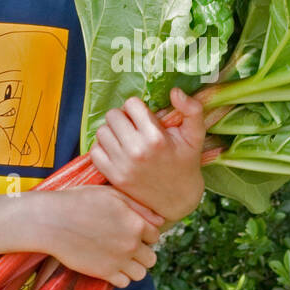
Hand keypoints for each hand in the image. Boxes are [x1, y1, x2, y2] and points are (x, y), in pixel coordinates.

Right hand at [35, 186, 164, 288]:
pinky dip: (120, 276)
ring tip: (120, 257)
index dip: (145, 233)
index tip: (133, 230)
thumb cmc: (80, 201)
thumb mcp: (112, 194)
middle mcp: (131, 245)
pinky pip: (123, 283)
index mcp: (136, 224)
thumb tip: (160, 220)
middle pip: (151, 258)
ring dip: (133, 267)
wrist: (52, 221)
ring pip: (140, 273)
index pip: (155, 236)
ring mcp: (118, 261)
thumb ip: (139, 207)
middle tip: (127, 245)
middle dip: (142, 252)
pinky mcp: (103, 273)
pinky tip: (110, 265)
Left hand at [89, 88, 205, 225]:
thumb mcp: (195, 135)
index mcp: (155, 137)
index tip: (144, 118)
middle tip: (133, 127)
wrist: (178, 198)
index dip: (137, 108)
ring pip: (101, 131)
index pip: (131, 104)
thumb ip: (191, 109)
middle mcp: (136, 150)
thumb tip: (175, 91)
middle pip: (113, 115)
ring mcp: (122, 165)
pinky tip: (117, 151)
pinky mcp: (113, 176)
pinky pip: (94, 151)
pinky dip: (103, 148)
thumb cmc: (186, 162)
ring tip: (125, 139)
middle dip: (123, 118)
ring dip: (112, 132)